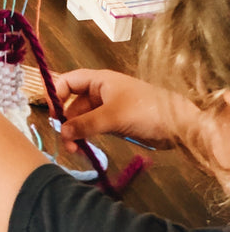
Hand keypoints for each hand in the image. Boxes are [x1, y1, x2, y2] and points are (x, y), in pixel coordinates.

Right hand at [55, 68, 178, 152]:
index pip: (68, 81)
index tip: (53, 116)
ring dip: (76, 132)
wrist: (178, 126)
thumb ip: (85, 124)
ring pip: (83, 118)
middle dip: (67, 121)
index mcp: (99, 80)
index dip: (56, 95)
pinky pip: (94, 128)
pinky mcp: (116, 123)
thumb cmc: (145, 110)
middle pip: (74, 103)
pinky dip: (87, 137)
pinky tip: (84, 149)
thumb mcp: (112, 116)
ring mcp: (108, 108)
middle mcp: (101, 91)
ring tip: (75, 150)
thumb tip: (61, 132)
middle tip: (66, 143)